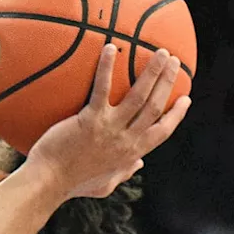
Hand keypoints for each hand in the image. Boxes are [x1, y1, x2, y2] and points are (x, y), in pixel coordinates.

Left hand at [26, 44, 190, 198]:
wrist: (49, 182)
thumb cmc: (72, 184)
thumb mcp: (105, 185)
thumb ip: (123, 173)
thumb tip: (137, 164)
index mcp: (131, 153)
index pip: (162, 131)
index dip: (176, 114)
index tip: (185, 99)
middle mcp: (126, 140)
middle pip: (155, 107)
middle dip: (168, 83)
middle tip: (175, 62)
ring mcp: (110, 129)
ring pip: (139, 96)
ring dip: (153, 72)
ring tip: (161, 52)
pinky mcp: (90, 120)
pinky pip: (102, 89)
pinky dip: (107, 68)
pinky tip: (111, 48)